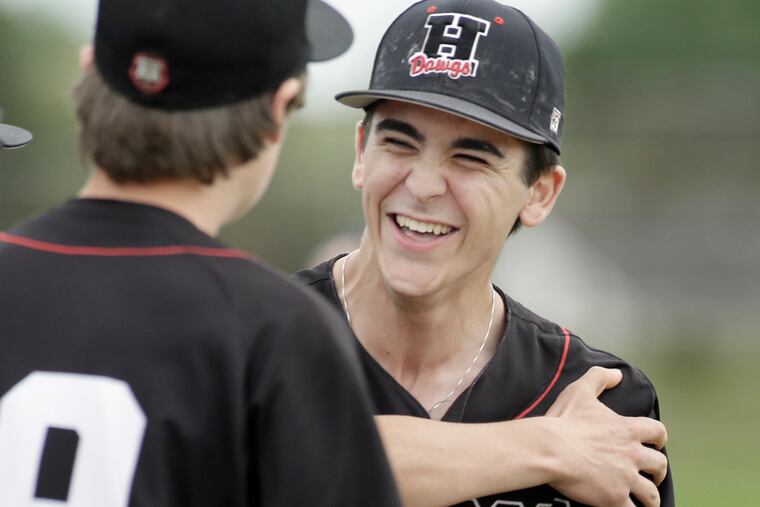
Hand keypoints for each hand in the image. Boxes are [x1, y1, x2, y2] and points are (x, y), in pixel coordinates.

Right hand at [545, 366, 667, 506]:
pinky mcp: (614, 497)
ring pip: (650, 493)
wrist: (551, 449)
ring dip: (650, 497)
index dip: (659, 438)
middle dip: (659, 471)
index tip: (655, 443)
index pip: (657, 432)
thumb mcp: (580, 391)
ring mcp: (625, 478)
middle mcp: (632, 454)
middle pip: (659, 465)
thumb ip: (599, 378)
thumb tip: (617, 373)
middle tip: (653, 475)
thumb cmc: (564, 422)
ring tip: (646, 501)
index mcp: (627, 429)